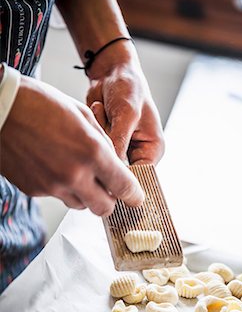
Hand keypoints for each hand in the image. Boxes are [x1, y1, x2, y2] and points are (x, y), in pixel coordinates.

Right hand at [0, 75, 143, 215]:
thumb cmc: (40, 103)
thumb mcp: (82, 114)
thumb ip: (103, 143)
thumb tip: (114, 163)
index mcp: (92, 152)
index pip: (123, 187)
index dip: (134, 195)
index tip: (136, 197)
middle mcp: (74, 175)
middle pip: (104, 208)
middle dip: (110, 200)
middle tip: (108, 189)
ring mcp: (52, 186)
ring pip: (80, 205)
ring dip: (86, 194)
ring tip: (77, 172)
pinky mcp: (34, 190)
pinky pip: (58, 196)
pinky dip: (62, 187)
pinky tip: (54, 166)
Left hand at [86, 41, 164, 164]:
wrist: (111, 71)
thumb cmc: (128, 88)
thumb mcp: (126, 114)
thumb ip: (120, 143)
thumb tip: (112, 170)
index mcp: (153, 150)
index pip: (140, 177)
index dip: (123, 176)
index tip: (108, 166)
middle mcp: (138, 153)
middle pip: (119, 169)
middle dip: (110, 148)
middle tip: (111, 123)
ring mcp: (120, 148)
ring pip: (104, 158)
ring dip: (101, 135)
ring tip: (107, 112)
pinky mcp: (106, 142)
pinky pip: (94, 147)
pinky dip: (94, 129)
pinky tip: (100, 111)